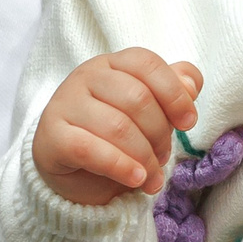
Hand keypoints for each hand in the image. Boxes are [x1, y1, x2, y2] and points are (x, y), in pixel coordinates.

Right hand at [31, 49, 203, 205]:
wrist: (71, 168)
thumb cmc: (116, 130)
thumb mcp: (149, 108)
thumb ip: (174, 89)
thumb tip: (191, 86)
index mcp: (112, 62)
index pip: (148, 65)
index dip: (174, 94)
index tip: (189, 123)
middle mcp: (85, 76)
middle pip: (137, 98)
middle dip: (160, 133)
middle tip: (164, 157)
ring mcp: (64, 105)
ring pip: (117, 126)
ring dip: (144, 156)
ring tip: (153, 176)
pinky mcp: (50, 138)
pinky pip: (90, 150)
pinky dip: (120, 166)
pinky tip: (136, 179)